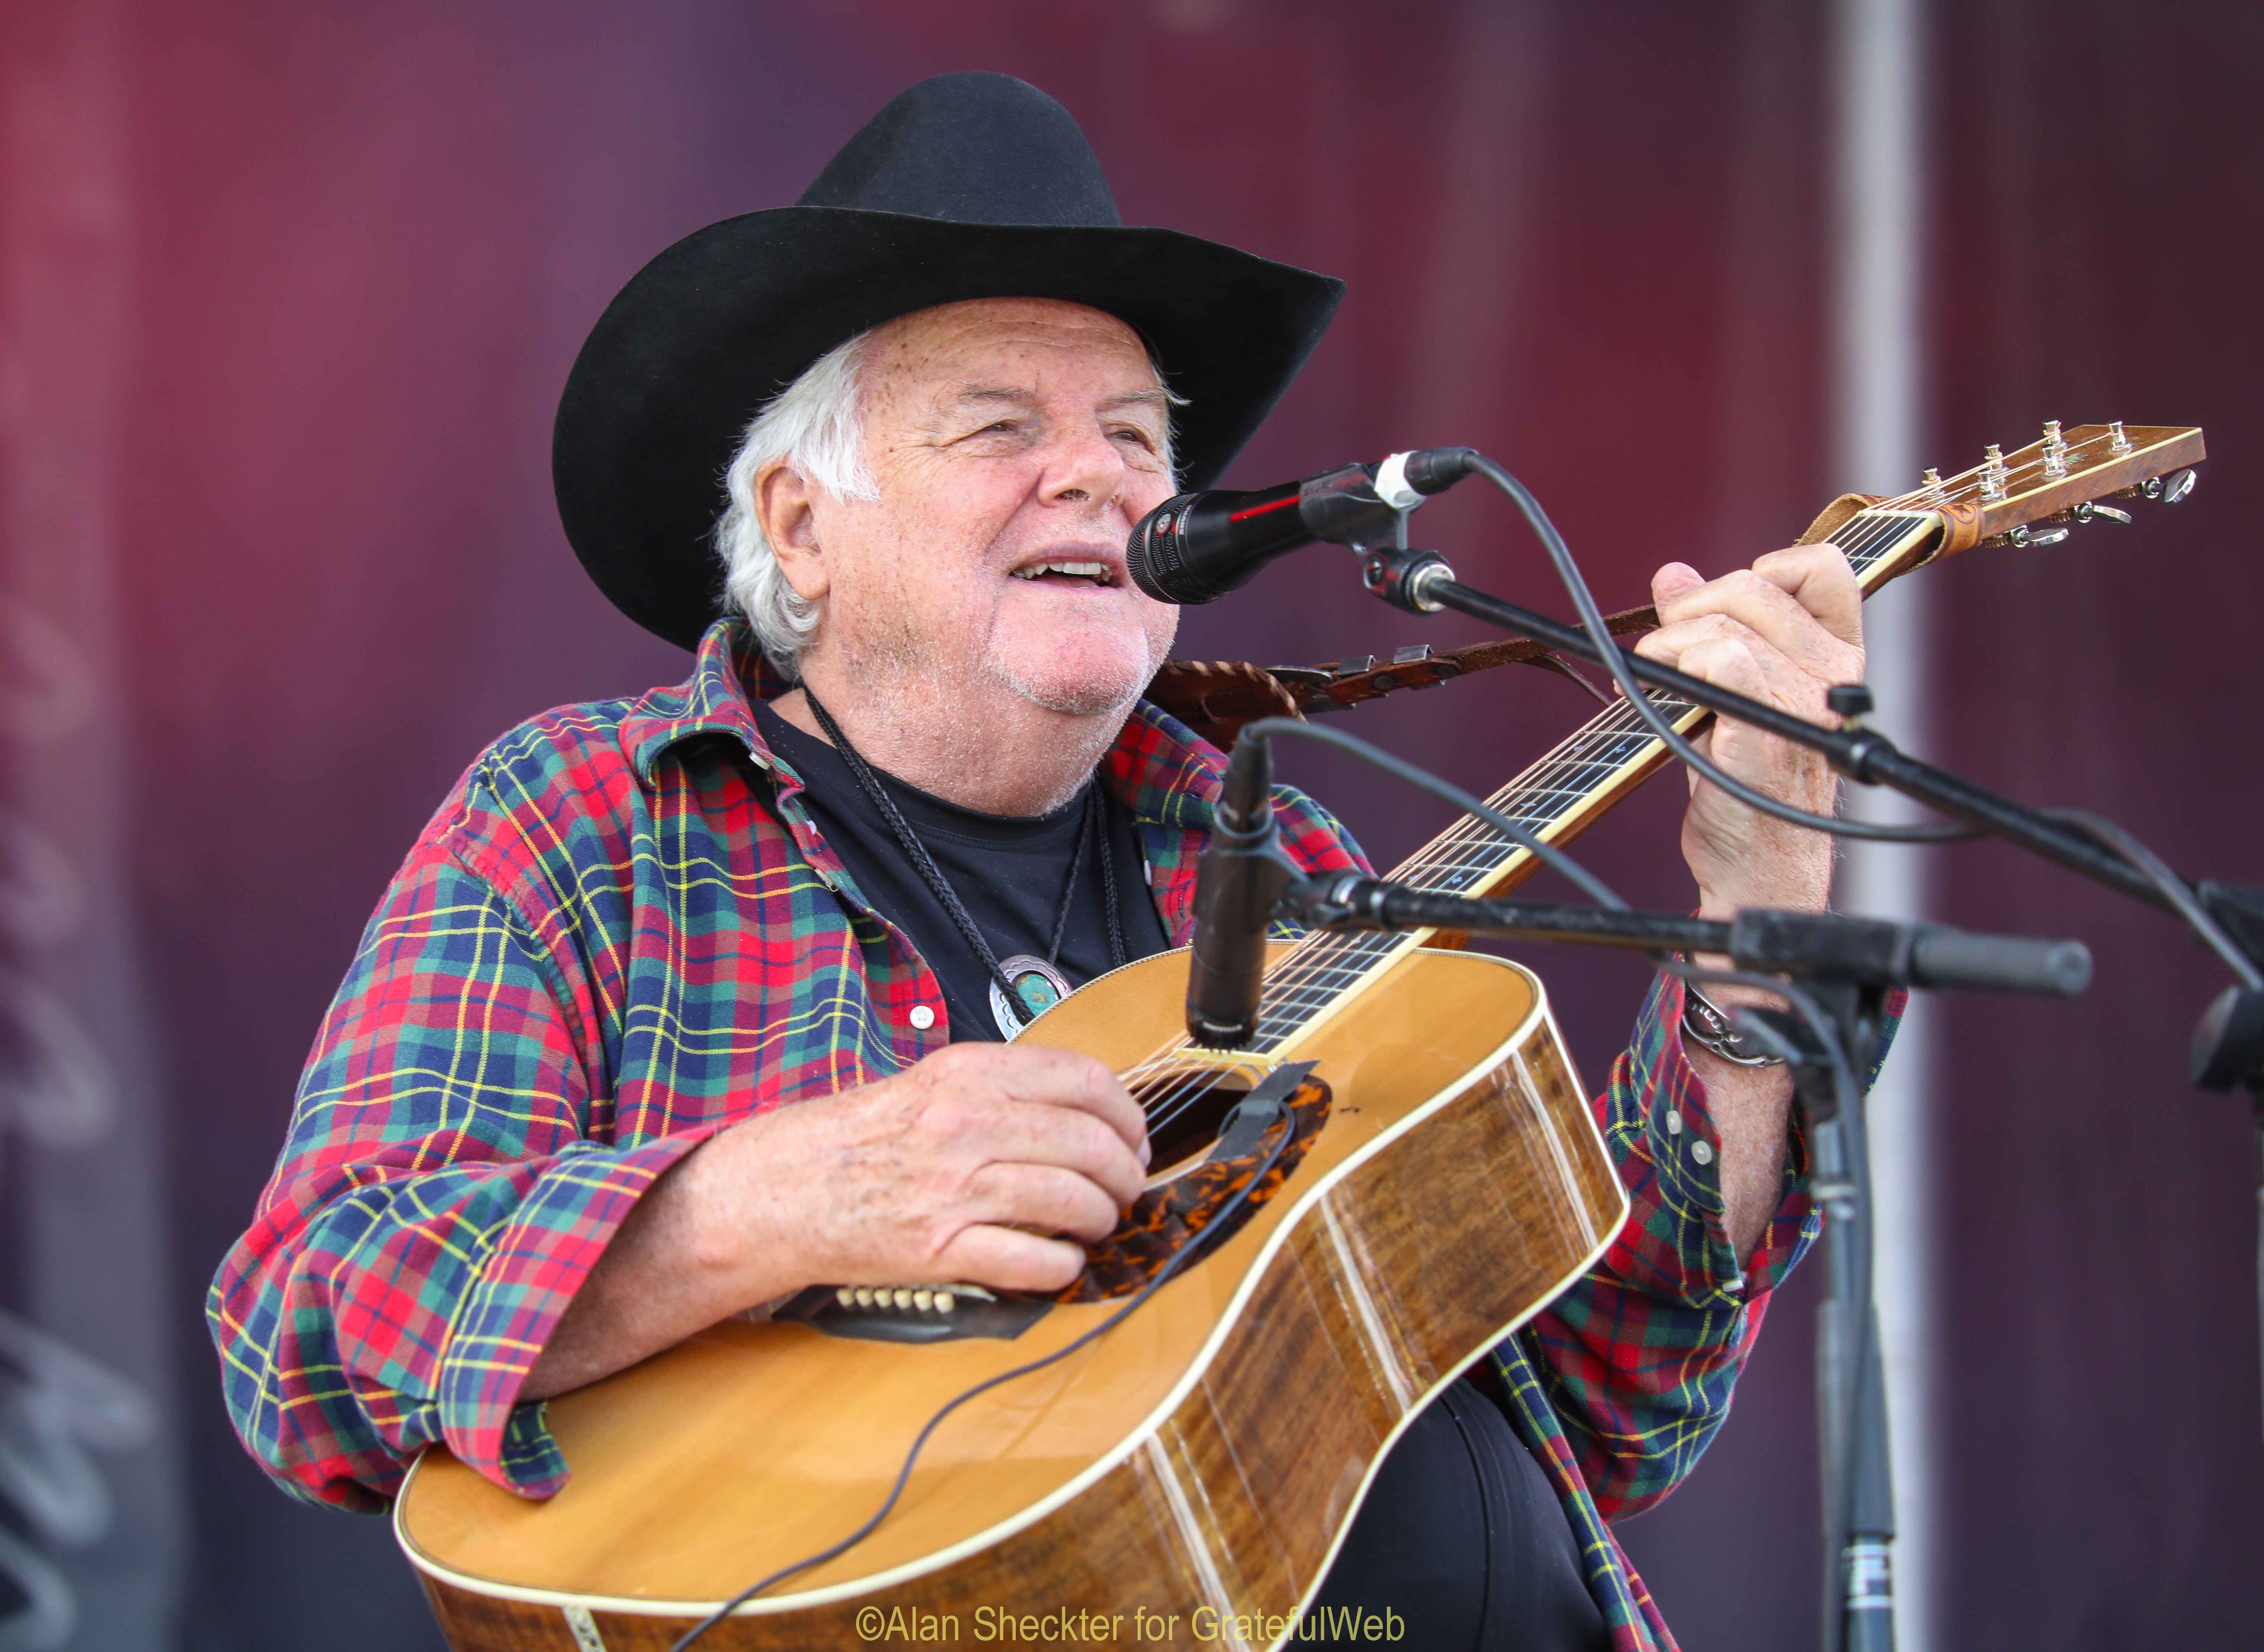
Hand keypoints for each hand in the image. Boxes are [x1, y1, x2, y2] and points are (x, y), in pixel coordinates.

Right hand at [692, 1042, 1150, 1296]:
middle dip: (1125, 1172)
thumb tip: (1089, 1111)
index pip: (1086, 1081)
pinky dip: (1063, 1265)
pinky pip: (1032, 1259)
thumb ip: (1007, 1088)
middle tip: (1126, 1187)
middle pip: (1089, 1144)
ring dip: (1101, 1217)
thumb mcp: (937, 1082)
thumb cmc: (868, 1136)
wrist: (788, 1187)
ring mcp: (953, 1188)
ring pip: (1070, 1201)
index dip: (1127, 1114)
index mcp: (971, 1075)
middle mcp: (966, 1124)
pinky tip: (1062, 1260)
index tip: (1133, 1136)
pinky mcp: (940, 1248)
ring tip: (1098, 1222)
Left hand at [1634, 542, 1863, 920]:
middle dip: (1689, 613)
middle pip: (1749, 587)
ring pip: (1719, 622)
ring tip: (1667, 691)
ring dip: (1667, 649)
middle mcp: (1831, 673)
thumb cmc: (1746, 782)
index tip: (1725, 610)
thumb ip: (1713, 626)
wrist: (1757, 863)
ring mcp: (1803, 700)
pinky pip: (1717, 657)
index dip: (1766, 569)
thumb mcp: (1735, 691)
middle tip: (1671, 657)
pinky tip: (1672, 703)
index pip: (1822, 569)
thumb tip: (1672, 574)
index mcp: (1837, 657)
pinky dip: (1676, 669)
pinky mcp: (1767, 728)